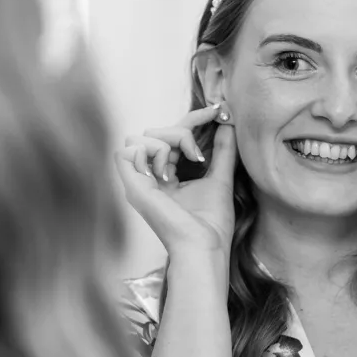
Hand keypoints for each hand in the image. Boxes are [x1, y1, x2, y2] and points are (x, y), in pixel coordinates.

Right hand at [115, 105, 237, 258]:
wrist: (203, 245)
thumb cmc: (211, 223)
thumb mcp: (221, 178)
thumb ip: (223, 151)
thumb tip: (229, 124)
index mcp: (166, 177)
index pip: (172, 136)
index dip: (193, 119)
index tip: (217, 110)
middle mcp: (149, 177)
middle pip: (155, 132)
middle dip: (181, 133)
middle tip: (197, 156)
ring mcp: (139, 182)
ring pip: (141, 137)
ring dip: (166, 145)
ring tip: (179, 170)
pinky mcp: (133, 186)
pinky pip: (128, 150)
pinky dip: (150, 152)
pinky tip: (166, 172)